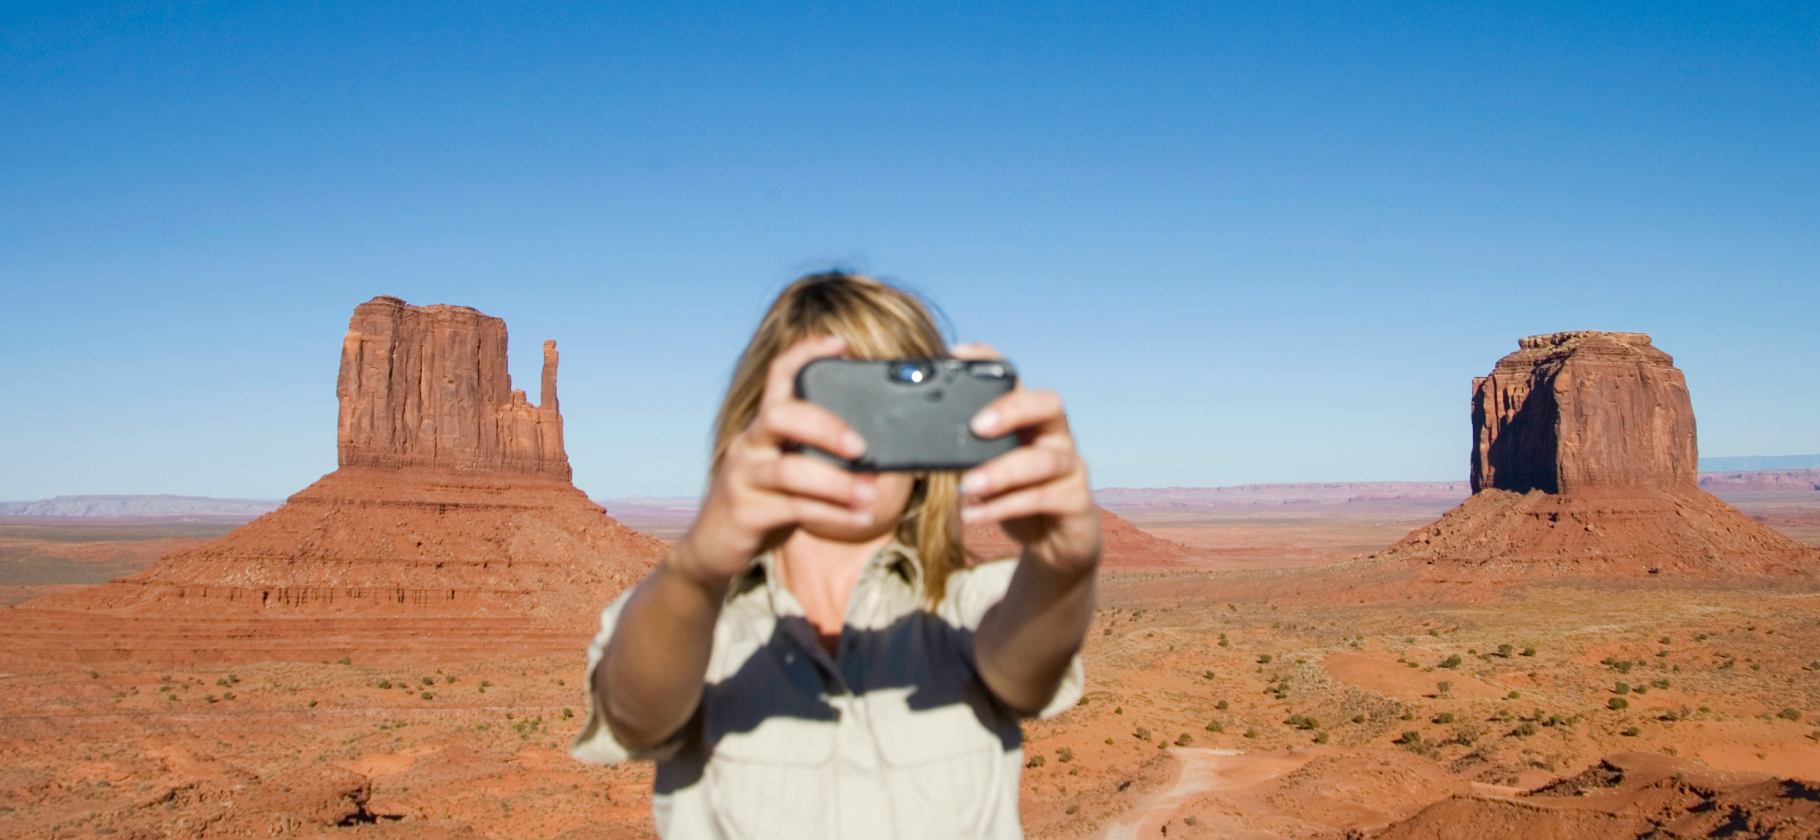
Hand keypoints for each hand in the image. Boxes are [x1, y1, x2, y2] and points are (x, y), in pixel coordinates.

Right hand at [673, 335, 879, 586]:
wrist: (714, 548)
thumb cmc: (763, 502)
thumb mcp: (786, 470)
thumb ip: (816, 456)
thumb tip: (877, 452)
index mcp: (763, 427)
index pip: (778, 376)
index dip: (805, 354)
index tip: (839, 343)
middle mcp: (749, 443)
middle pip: (781, 415)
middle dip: (825, 426)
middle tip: (861, 446)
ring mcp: (743, 477)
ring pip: (790, 470)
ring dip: (837, 482)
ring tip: (871, 493)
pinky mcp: (745, 512)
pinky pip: (794, 509)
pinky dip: (834, 513)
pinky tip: (860, 517)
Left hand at [956, 344, 1101, 573]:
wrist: (1055, 546)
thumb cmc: (1015, 500)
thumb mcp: (986, 473)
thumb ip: (965, 456)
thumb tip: (918, 448)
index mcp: (1030, 419)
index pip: (1016, 379)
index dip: (991, 361)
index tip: (957, 355)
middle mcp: (1055, 436)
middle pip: (1047, 404)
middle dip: (1012, 410)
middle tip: (976, 426)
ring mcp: (1071, 467)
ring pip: (1044, 460)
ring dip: (1002, 471)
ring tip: (968, 485)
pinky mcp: (1077, 502)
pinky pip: (1042, 499)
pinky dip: (1005, 506)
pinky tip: (974, 514)